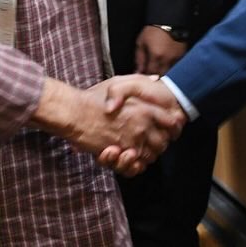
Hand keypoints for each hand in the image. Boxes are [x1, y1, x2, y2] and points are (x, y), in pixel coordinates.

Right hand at [29, 76, 184, 175]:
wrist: (74, 114)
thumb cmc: (94, 97)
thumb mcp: (119, 82)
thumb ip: (141, 80)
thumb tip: (157, 80)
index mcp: (145, 109)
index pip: (171, 123)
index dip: (171, 127)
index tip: (166, 128)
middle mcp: (142, 126)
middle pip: (164, 142)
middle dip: (159, 143)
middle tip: (149, 140)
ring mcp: (132, 141)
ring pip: (151, 156)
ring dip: (145, 155)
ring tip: (134, 147)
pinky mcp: (120, 155)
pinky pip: (136, 166)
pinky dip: (134, 165)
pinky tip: (126, 155)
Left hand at [134, 25, 186, 74]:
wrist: (169, 20)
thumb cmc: (153, 30)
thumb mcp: (141, 43)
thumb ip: (139, 59)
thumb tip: (138, 71)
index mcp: (156, 56)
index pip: (150, 74)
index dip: (145, 76)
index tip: (142, 74)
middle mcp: (167, 59)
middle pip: (161, 76)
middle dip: (154, 76)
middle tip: (149, 73)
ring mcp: (176, 58)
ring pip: (170, 73)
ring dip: (163, 73)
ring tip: (158, 69)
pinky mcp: (183, 55)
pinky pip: (176, 67)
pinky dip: (171, 68)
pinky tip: (166, 64)